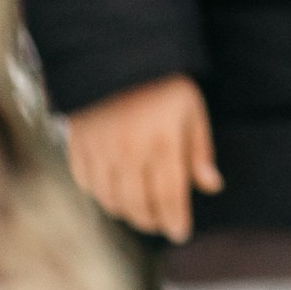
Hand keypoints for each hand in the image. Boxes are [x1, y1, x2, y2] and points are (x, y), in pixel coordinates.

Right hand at [64, 73, 222, 242]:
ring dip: (127, 212)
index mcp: (162, 143)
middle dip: (152, 220)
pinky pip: (86, 183)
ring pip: (111, 199)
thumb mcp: (192, 110)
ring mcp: (100, 150)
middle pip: (138, 203)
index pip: (170, 195)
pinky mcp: (78, 145)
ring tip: (141, 214)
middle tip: (162, 224)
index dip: (175, 219)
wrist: (119, 56)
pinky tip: (113, 196)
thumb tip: (211, 186)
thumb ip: (200, 151)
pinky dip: (100, 196)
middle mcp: (129, 152)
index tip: (181, 233)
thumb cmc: (164, 84)